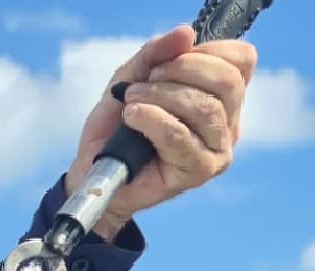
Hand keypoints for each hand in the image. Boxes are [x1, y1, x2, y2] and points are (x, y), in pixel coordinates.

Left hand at [65, 26, 255, 239]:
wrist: (94, 167)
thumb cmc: (119, 124)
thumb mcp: (133, 77)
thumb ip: (157, 53)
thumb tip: (185, 33)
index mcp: (223, 95)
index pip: (241, 60)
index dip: (206, 51)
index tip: (167, 61)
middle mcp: (228, 123)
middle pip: (227, 81)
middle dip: (182, 71)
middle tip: (146, 80)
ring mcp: (217, 150)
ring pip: (204, 108)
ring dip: (161, 97)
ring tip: (131, 100)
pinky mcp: (198, 171)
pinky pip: (180, 136)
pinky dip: (153, 120)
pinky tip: (132, 116)